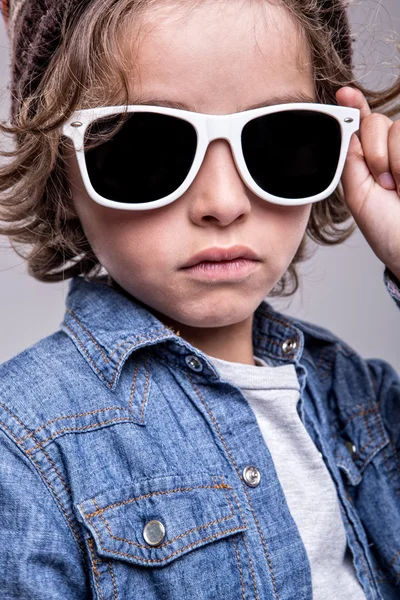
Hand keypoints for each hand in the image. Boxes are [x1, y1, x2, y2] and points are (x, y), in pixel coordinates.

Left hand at [336, 86, 399, 280]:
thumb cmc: (385, 228)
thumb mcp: (357, 195)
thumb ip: (351, 162)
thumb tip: (349, 130)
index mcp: (368, 160)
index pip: (361, 125)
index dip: (353, 105)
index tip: (344, 94)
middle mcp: (391, 151)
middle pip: (376, 122)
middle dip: (374, 152)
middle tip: (382, 183)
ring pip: (397, 128)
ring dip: (394, 162)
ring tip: (398, 188)